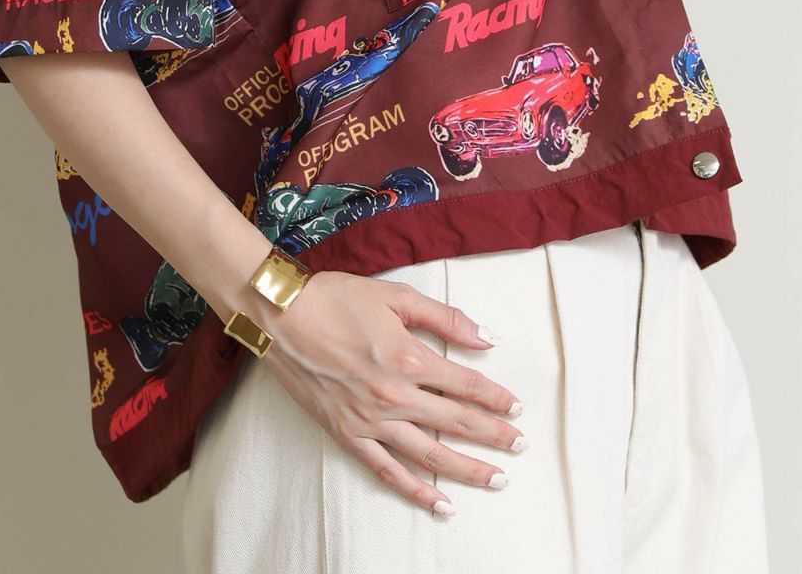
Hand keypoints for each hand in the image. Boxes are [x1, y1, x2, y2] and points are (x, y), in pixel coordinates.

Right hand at [260, 269, 524, 514]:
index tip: (518, 408)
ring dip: (467, 469)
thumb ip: (445, 318)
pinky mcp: (348, 435)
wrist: (281, 316)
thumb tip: (486, 337)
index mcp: (409, 357)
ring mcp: (370, 421)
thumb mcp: (397, 297)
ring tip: (496, 479)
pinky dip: (416, 490)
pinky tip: (440, 503)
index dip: (496, 397)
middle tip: (520, 446)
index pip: (466, 385)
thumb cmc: (337, 299)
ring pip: (430, 455)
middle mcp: (394, 396)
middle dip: (493, 436)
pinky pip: (388, 471)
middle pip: (456, 422)